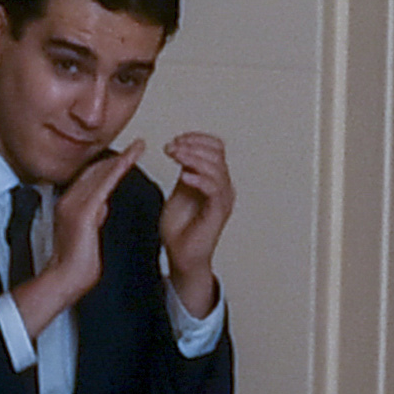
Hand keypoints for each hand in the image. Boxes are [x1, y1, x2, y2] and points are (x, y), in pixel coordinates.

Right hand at [19, 148, 142, 328]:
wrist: (65, 279)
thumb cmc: (78, 262)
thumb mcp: (88, 233)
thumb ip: (93, 216)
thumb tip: (101, 205)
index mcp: (71, 204)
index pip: (92, 178)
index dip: (110, 165)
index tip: (127, 155)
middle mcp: (70, 200)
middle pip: (96, 171)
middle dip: (118, 157)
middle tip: (138, 144)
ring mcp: (74, 204)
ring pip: (100, 174)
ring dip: (121, 158)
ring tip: (139, 146)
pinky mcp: (82, 212)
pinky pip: (103, 185)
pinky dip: (117, 170)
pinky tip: (130, 160)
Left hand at [155, 129, 232, 312]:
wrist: (181, 255)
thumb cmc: (180, 227)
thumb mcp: (179, 190)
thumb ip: (185, 171)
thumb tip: (181, 150)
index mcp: (215, 179)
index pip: (216, 148)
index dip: (197, 138)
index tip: (175, 139)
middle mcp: (223, 187)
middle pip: (217, 154)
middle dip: (191, 146)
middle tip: (171, 147)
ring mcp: (222, 200)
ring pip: (216, 169)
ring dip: (193, 158)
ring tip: (174, 156)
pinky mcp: (217, 213)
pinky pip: (214, 190)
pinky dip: (199, 179)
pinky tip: (183, 177)